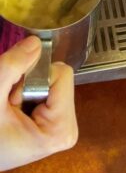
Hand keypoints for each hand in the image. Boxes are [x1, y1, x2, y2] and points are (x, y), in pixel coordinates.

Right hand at [0, 36, 77, 170]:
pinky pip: (47, 89)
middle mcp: (69, 128)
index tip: (13, 98)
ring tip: (9, 108)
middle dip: (28, 83)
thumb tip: (35, 43)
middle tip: (9, 104)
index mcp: (61, 130)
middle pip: (59, 78)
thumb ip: (12, 68)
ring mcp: (63, 125)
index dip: (33, 77)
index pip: (62, 74)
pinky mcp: (56, 121)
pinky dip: (27, 92)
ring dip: (25, 87)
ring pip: (51, 81)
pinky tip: (14, 109)